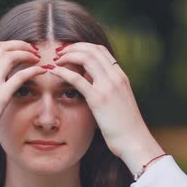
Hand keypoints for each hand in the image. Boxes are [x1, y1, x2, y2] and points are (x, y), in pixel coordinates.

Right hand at [0, 40, 45, 169]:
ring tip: (39, 58)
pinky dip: (33, 70)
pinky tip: (42, 71)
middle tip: (35, 50)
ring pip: (11, 56)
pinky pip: (20, 76)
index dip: (12, 46)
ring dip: (28, 54)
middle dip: (21, 45)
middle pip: (3, 47)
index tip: (24, 50)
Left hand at [48, 42, 163, 167]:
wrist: (134, 141)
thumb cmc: (125, 127)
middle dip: (72, 47)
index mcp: (121, 76)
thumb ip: (107, 90)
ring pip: (85, 58)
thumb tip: (91, 86)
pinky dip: (63, 71)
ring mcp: (108, 87)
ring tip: (55, 60)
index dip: (83, 46)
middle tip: (58, 52)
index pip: (100, 50)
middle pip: (92, 49)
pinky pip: (77, 79)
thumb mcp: (119, 102)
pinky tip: (53, 71)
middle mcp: (115, 77)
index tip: (69, 51)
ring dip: (67, 55)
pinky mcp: (98, 99)